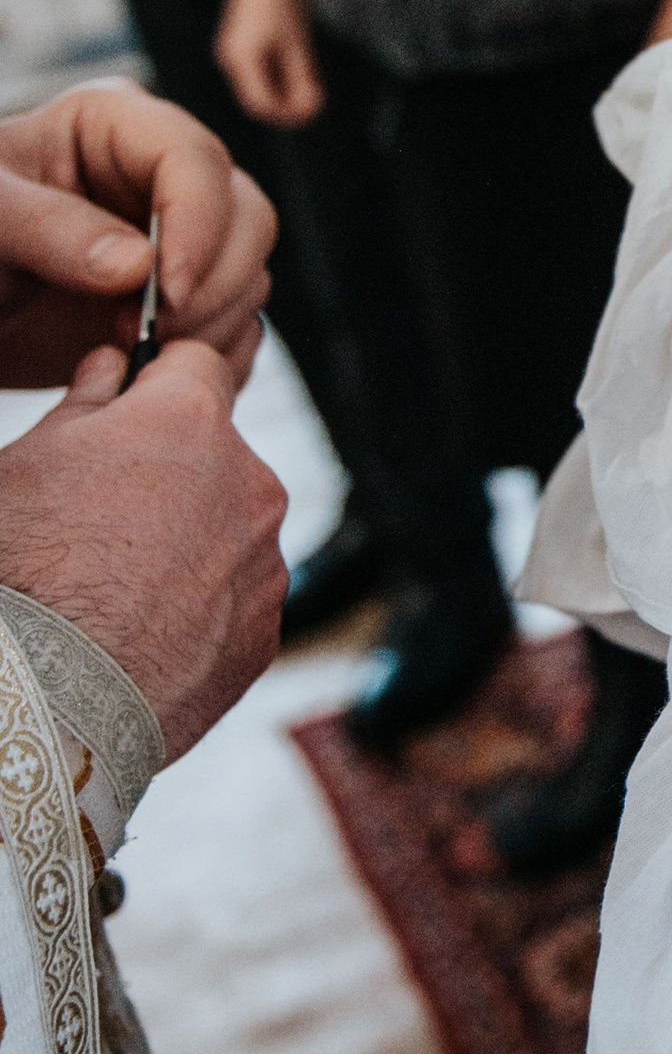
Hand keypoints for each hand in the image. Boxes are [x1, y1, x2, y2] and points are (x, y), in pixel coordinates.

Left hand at [0, 86, 273, 389]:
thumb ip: (48, 229)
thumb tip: (138, 265)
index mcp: (114, 125)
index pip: (193, 159)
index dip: (196, 225)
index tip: (167, 293)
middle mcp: (164, 174)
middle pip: (245, 216)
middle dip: (208, 285)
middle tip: (139, 333)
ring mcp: (183, 236)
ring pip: (249, 272)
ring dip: (207, 325)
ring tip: (129, 352)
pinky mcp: (188, 293)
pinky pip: (238, 322)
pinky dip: (211, 353)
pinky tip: (153, 368)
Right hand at [0, 340, 286, 756]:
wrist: (49, 691)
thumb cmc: (23, 562)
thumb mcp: (28, 461)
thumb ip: (86, 402)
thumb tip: (114, 367)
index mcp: (191, 422)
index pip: (199, 362)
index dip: (161, 380)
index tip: (131, 404)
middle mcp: (250, 483)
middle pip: (219, 455)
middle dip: (174, 472)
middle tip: (103, 516)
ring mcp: (265, 562)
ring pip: (230, 531)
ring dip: (190, 543)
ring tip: (117, 588)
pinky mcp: (264, 634)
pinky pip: (234, 603)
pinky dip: (200, 610)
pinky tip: (141, 634)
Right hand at [215, 0, 322, 127]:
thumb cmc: (282, 1)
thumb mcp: (298, 42)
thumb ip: (303, 78)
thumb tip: (311, 110)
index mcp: (241, 60)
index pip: (262, 105)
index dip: (287, 115)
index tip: (314, 110)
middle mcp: (230, 60)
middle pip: (258, 101)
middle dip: (286, 107)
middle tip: (315, 101)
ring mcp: (232, 55)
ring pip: (257, 89)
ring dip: (282, 94)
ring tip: (310, 86)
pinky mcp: (238, 48)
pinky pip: (257, 76)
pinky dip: (277, 81)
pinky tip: (298, 71)